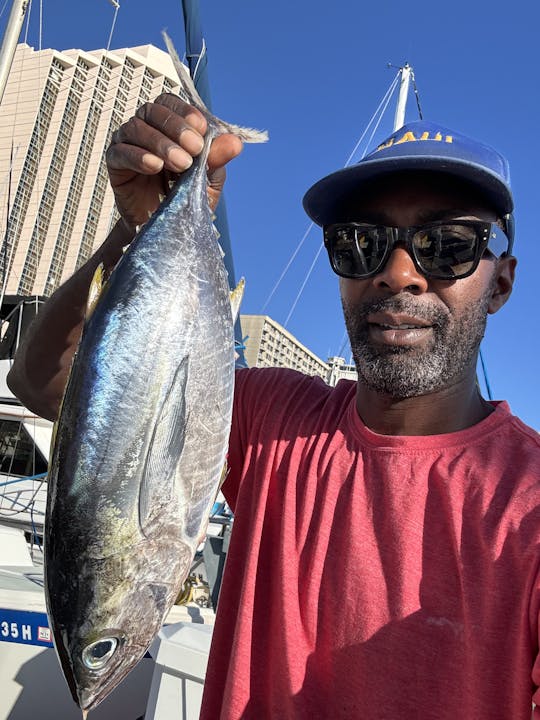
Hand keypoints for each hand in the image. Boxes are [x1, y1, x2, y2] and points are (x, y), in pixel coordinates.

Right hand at [106, 94, 242, 230]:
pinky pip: (120, 152)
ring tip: (180, 164)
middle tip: (194, 149)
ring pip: (136, 128)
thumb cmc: (186, 199)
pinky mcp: (115, 164)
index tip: (201, 129)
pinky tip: (154, 166)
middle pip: (153, 111)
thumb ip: (216, 159)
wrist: (166, 230)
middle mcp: (146, 129)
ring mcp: (128, 144)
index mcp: (169, 127)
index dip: (185, 112)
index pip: (171, 104)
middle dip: (176, 127)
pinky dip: (138, 156)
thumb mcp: (207, 180)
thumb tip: (235, 142)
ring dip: (161, 143)